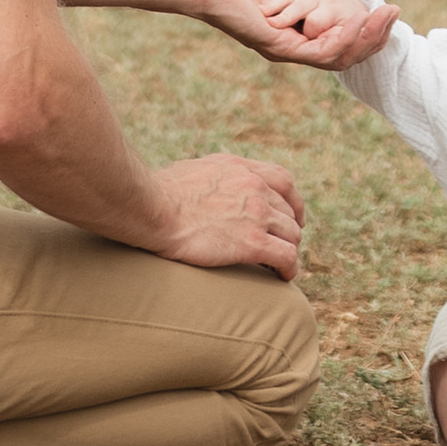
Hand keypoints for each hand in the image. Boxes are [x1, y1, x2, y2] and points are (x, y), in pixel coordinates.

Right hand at [139, 151, 308, 276]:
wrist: (154, 208)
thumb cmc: (160, 192)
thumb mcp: (195, 169)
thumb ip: (215, 175)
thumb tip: (212, 184)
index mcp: (241, 169)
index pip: (283, 180)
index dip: (292, 201)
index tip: (291, 216)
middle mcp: (255, 186)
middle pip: (288, 212)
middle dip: (287, 230)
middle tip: (280, 246)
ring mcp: (257, 214)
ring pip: (292, 235)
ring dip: (288, 250)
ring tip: (279, 266)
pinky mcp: (253, 242)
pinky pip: (286, 256)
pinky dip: (289, 268)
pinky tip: (283, 277)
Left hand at [185, 0, 396, 66]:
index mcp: (293, 23)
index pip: (338, 35)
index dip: (366, 27)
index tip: (388, 8)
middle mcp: (290, 40)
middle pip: (344, 51)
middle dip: (374, 36)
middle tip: (394, 15)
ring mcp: (284, 46)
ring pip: (336, 56)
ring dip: (365, 39)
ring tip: (383, 19)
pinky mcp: (276, 47)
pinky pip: (317, 53)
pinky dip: (342, 41)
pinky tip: (357, 23)